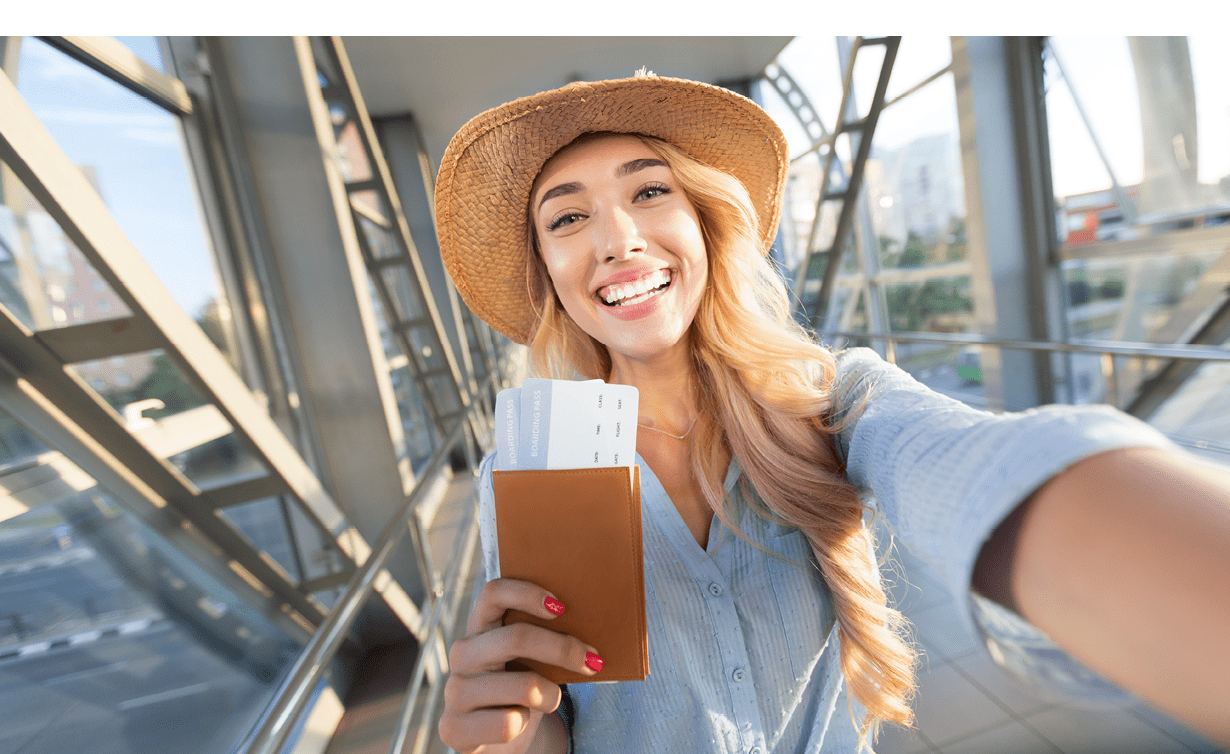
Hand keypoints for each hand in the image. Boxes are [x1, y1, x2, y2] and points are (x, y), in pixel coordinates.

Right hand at [438, 578, 601, 752]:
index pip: (493, 593)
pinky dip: (525, 725)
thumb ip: (544, 639)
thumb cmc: (522, 690)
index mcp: (480, 626)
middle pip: (516, 638)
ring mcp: (455, 691)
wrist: (499, 739)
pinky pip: (508, 724)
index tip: (561, 607)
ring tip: (551, 699)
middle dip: (562, 649)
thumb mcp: (532, 659)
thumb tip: (591, 633)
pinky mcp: (454, 727)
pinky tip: (519, 723)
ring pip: (523, 686)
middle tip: (593, 660)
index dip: (527, 594)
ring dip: (551, 696)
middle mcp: (462, 653)